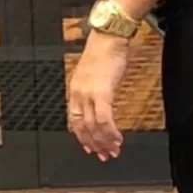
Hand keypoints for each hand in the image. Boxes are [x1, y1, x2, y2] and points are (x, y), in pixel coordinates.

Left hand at [67, 31, 130, 161]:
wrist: (109, 37)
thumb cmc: (105, 52)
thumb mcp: (95, 74)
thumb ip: (95, 90)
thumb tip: (102, 104)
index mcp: (75, 90)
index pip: (75, 121)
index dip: (82, 137)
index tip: (90, 147)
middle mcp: (79, 94)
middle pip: (84, 127)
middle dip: (95, 144)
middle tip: (104, 155)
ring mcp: (89, 94)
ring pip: (94, 127)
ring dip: (104, 142)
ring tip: (113, 151)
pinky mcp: (102, 93)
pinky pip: (105, 120)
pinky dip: (110, 133)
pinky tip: (117, 139)